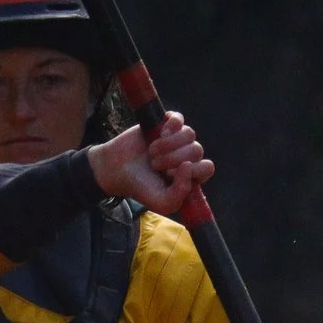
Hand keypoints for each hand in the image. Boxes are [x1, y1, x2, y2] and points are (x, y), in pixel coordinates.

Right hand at [86, 110, 213, 217]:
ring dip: (168, 144)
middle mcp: (187, 156)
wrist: (116, 170)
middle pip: (197, 150)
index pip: (207, 167)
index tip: (169, 174)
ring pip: (189, 134)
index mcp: (191, 175)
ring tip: (152, 152)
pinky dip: (171, 126)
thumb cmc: (140, 187)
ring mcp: (177, 139)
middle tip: (155, 165)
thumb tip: (188, 166)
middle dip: (174, 158)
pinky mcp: (165, 124)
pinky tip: (160, 134)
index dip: (191, 170)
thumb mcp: (162, 202)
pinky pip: (179, 119)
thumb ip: (180, 193)